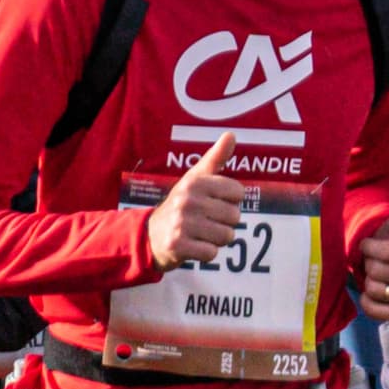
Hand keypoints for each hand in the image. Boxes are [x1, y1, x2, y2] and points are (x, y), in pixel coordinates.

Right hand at [146, 139, 244, 268]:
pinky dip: (206, 253)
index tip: (213, 202)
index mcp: (195, 182)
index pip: (238, 193)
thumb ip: (216, 158)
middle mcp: (188, 200)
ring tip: (200, 234)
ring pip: (226, 236)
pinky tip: (194, 246)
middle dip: (224, 223)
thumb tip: (231, 135)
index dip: (230, 201)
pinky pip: (212, 253)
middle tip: (205, 221)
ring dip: (217, 239)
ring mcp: (182, 223)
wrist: (150, 235)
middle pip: (235, 216)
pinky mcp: (178, 245)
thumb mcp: (195, 178)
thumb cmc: (181, 204)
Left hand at [353, 208, 388, 324]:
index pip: (386, 252)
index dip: (369, 246)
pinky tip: (370, 292)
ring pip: (373, 289)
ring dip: (367, 280)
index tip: (367, 244)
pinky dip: (365, 300)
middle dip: (368, 263)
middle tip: (372, 261)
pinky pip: (374, 310)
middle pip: (376, 270)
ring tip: (374, 275)